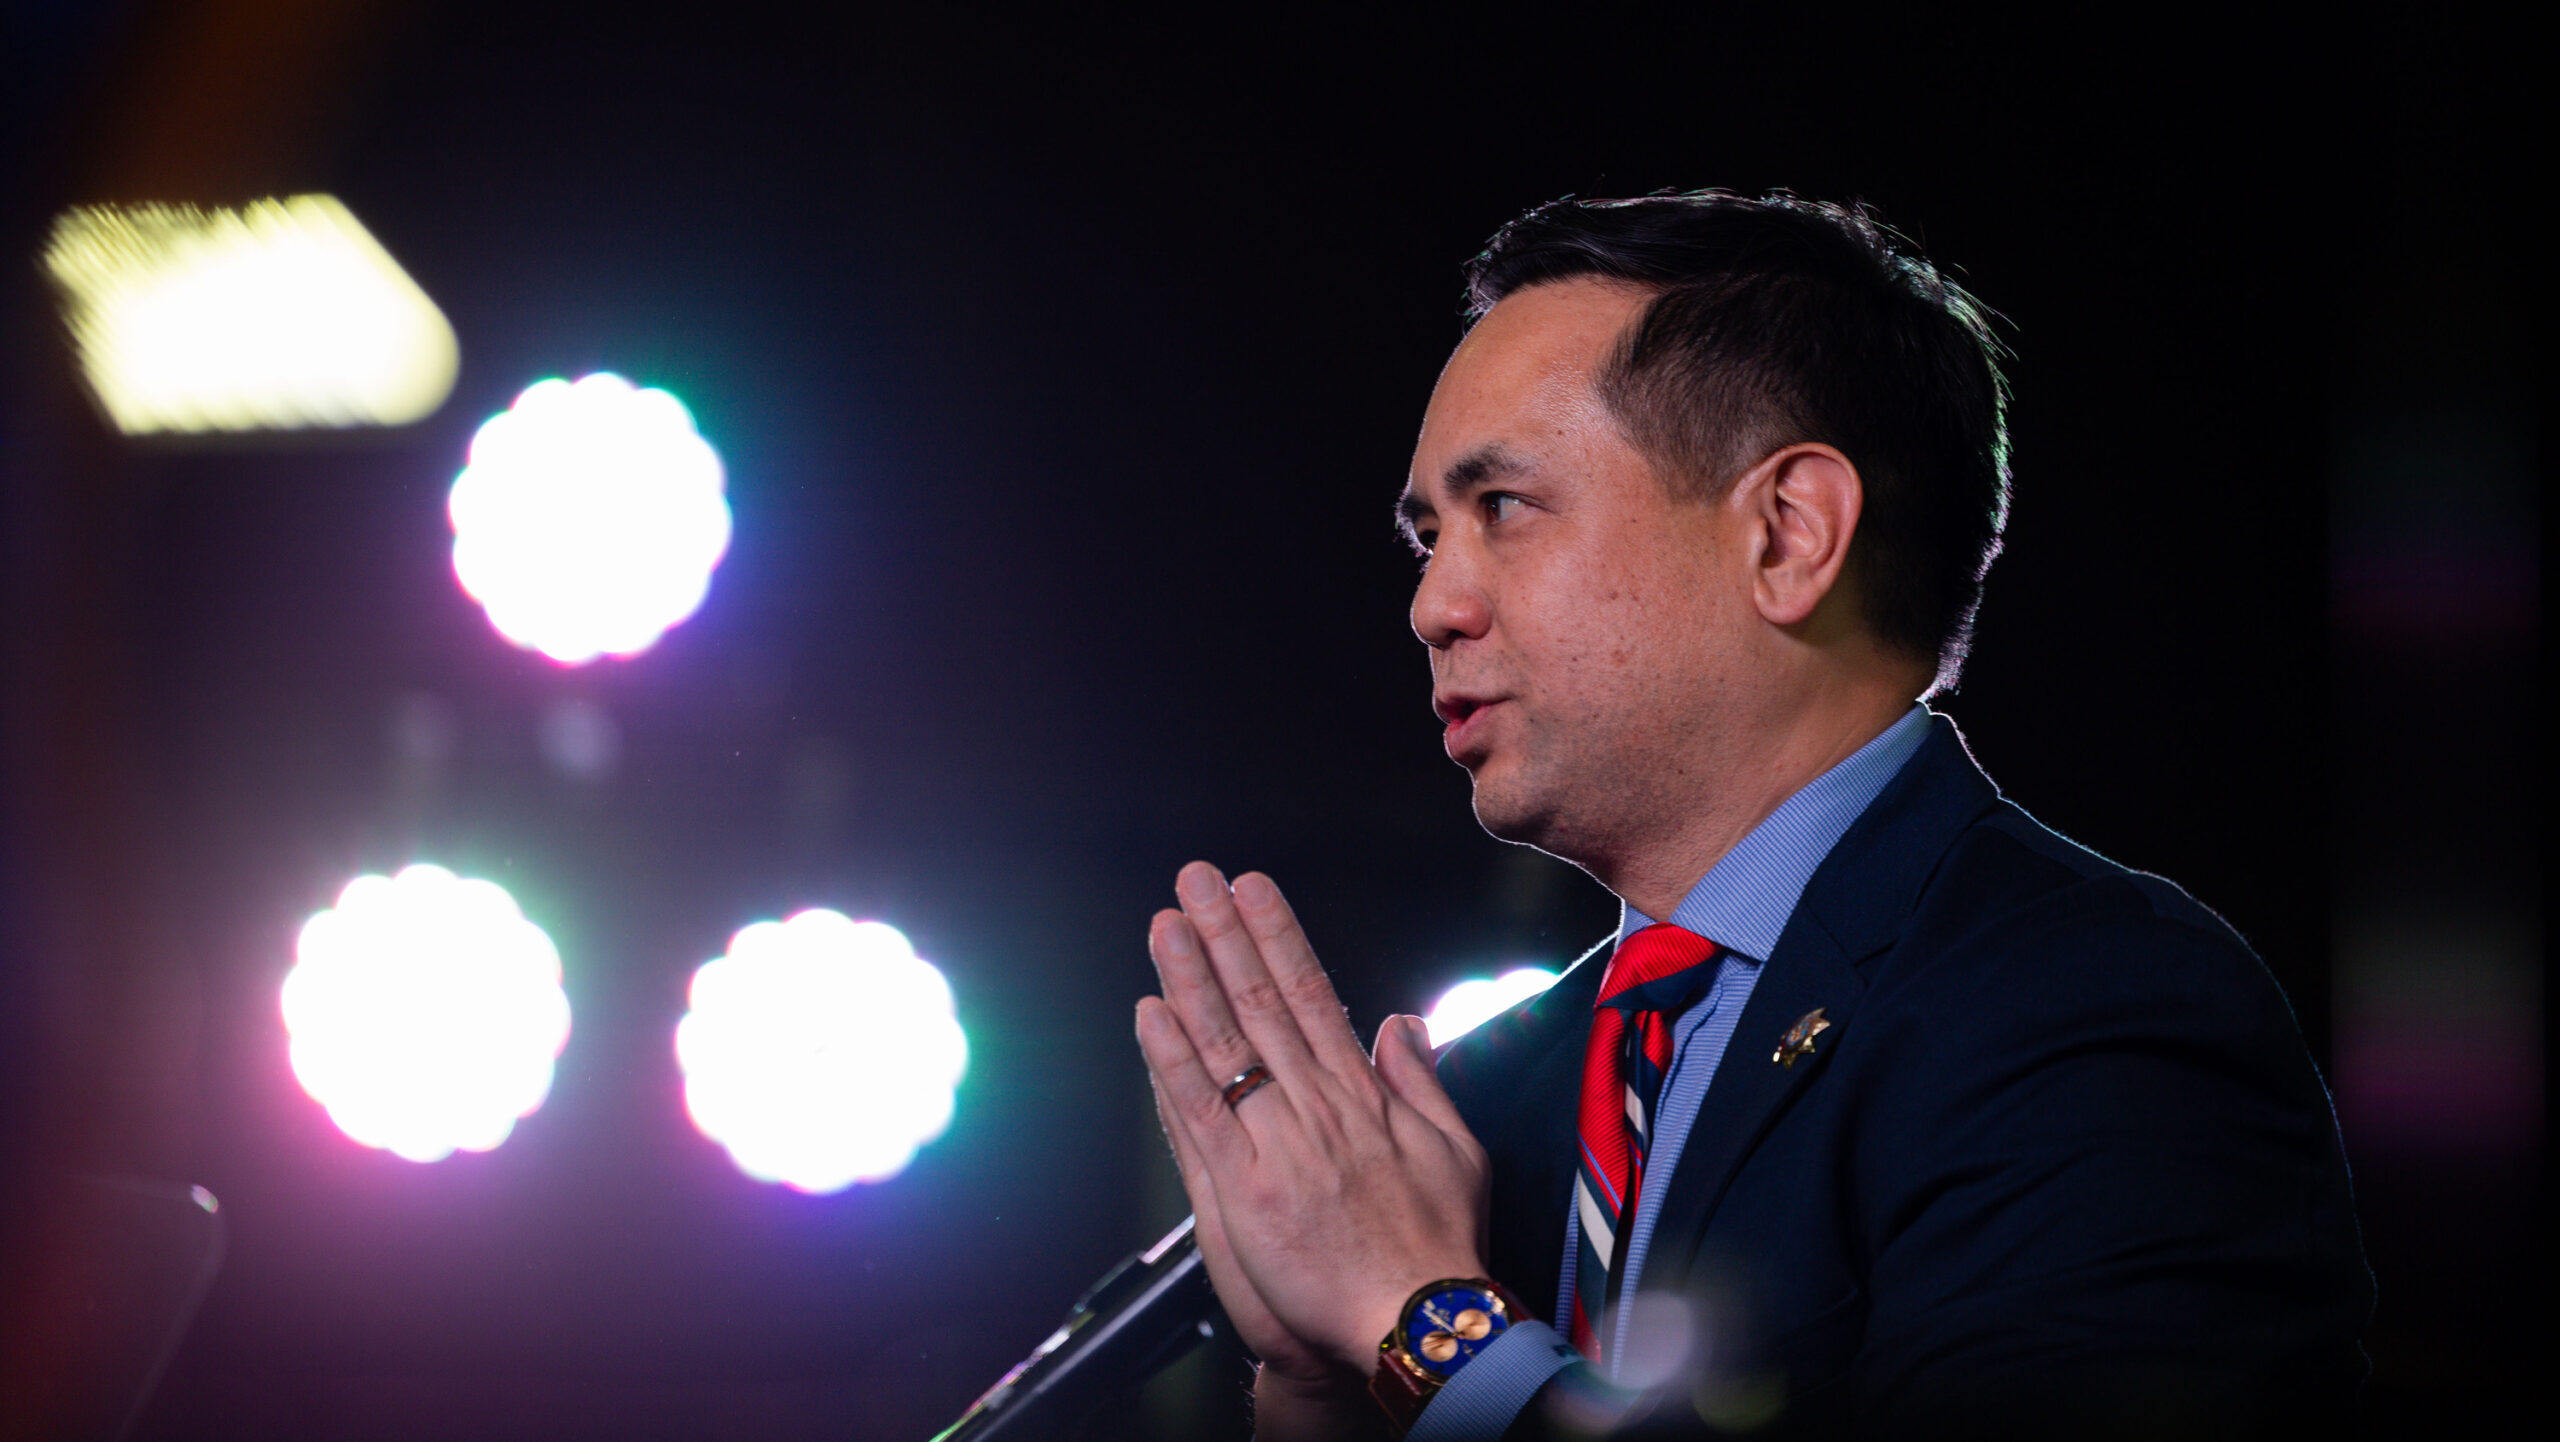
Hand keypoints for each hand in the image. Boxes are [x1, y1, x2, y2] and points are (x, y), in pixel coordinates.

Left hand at [1136, 862, 1491, 1387]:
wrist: (1417, 1327)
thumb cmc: (1438, 1248)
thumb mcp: (1456, 1150)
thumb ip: (1422, 1081)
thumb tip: (1400, 1021)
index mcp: (1364, 1096)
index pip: (1314, 996)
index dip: (1278, 938)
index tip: (1253, 890)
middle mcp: (1319, 1110)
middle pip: (1263, 1006)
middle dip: (1227, 937)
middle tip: (1194, 881)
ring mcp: (1279, 1148)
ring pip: (1228, 1048)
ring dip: (1192, 981)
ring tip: (1166, 925)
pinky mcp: (1246, 1193)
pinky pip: (1201, 1116)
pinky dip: (1173, 1064)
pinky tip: (1151, 1016)